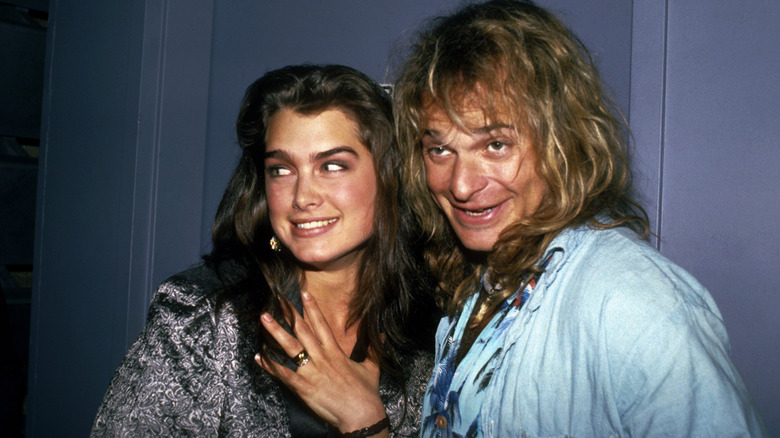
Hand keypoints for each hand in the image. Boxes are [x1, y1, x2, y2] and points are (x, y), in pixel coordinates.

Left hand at [255, 292, 387, 435]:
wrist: (362, 416)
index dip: (312, 308)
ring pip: (291, 347)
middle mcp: (322, 357)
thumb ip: (374, 349)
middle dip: (289, 313)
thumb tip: (381, 334)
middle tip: (277, 298)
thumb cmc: (367, 393)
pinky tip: (259, 357)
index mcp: (336, 352)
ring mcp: (312, 372)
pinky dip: (271, 366)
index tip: (303, 294)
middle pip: (302, 330)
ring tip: (264, 318)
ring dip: (276, 332)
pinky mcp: (305, 387)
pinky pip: (284, 374)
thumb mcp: (372, 367)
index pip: (322, 325)